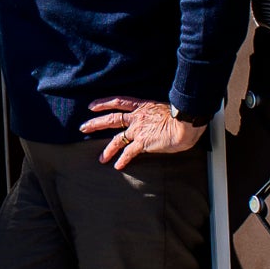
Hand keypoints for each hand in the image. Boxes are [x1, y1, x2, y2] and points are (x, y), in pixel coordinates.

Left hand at [81, 96, 202, 170]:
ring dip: (107, 149)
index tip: (92, 105)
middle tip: (83, 127)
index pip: (119, 102)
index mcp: (143, 106)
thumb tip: (158, 121)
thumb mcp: (167, 110)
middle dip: (95, 123)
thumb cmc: (182, 117)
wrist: (186, 123)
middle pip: (111, 118)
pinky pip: (129, 152)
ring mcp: (139, 130)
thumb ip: (157, 115)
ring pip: (117, 139)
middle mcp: (138, 117)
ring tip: (101, 158)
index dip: (104, 103)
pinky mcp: (143, 142)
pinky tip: (118, 166)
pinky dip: (123, 160)